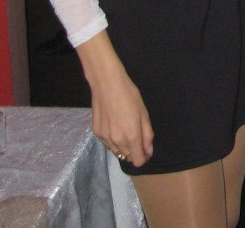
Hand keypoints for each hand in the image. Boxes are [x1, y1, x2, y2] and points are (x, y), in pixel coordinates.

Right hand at [78, 33, 153, 166]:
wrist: (107, 84)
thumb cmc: (130, 95)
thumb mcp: (144, 113)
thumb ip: (147, 135)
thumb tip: (148, 151)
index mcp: (131, 136)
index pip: (137, 161)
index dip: (143, 157)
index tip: (146, 149)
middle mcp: (117, 141)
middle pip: (127, 157)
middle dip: (134, 150)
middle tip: (136, 134)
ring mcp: (104, 138)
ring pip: (116, 151)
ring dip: (123, 147)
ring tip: (125, 128)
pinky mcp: (96, 133)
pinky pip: (107, 143)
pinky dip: (113, 140)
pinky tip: (115, 125)